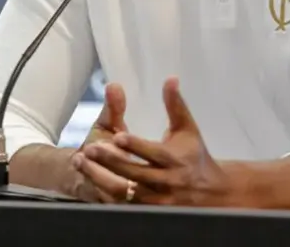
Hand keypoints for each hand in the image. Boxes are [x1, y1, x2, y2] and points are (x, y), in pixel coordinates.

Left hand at [73, 77, 234, 207]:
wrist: (208, 193)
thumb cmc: (194, 155)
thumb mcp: (186, 128)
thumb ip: (175, 105)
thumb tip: (170, 78)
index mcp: (175, 159)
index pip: (153, 153)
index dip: (135, 146)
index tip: (117, 136)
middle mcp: (165, 181)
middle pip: (134, 173)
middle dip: (111, 161)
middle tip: (89, 147)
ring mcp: (155, 200)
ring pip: (123, 192)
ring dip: (100, 178)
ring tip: (81, 162)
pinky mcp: (146, 212)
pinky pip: (121, 205)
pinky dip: (103, 192)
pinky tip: (88, 179)